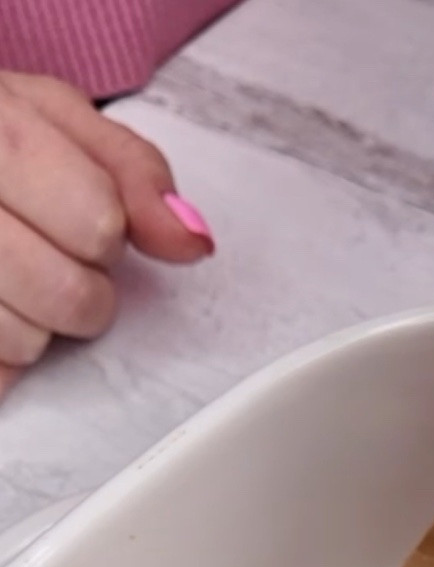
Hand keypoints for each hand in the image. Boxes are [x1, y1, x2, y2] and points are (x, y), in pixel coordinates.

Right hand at [0, 71, 212, 400]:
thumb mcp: (55, 119)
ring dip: (35, 324)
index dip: (106, 231)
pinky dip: (0, 357)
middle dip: (81, 288)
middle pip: (69, 295)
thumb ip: (132, 172)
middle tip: (51, 256)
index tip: (84, 218)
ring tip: (10, 278)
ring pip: (25, 342)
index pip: (98, 221)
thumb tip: (191, 239)